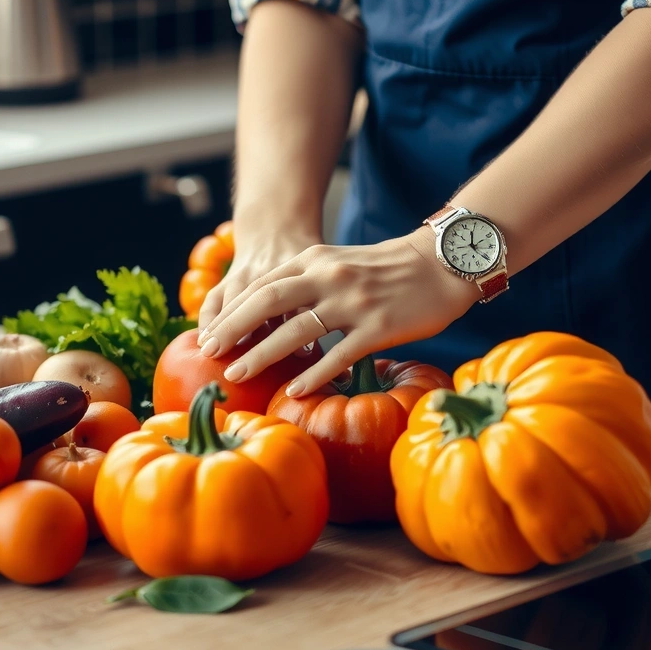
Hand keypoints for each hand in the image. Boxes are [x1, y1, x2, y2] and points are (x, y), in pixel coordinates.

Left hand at [197, 228, 479, 395]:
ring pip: (297, 329)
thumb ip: (305, 281)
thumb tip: (266, 312)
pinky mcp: (378, 326)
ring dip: (262, 353)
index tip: (208, 333)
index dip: (231, 310)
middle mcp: (328, 277)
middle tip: (209, 352)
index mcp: (315, 259)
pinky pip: (339, 355)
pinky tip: (295, 390)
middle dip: (233, 328)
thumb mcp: (338, 262)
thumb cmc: (387, 269)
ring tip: (238, 373)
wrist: (442, 263)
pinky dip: (314, 374)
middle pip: (268, 301)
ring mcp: (353, 302)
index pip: (262, 285)